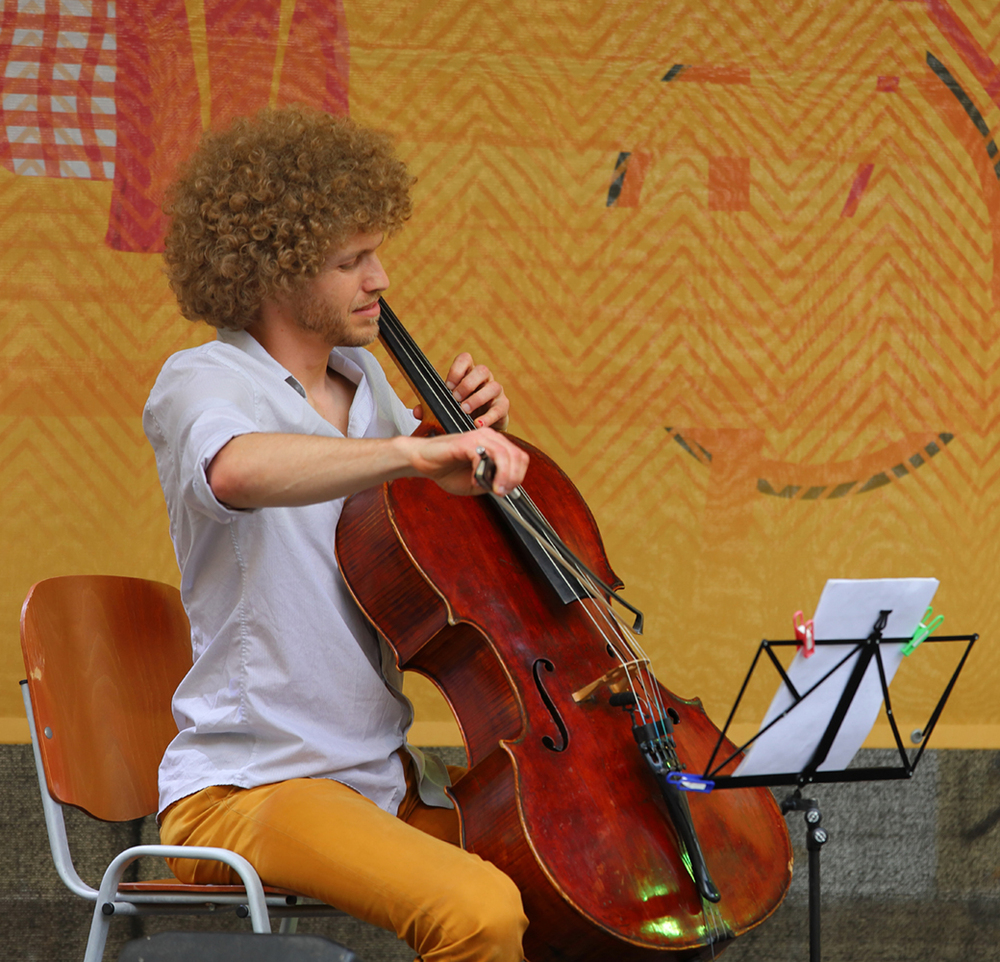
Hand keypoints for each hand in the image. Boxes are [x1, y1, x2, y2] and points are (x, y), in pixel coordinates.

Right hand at [407, 427, 526, 497]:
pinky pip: (483, 456)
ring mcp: (479, 438)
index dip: (518, 476)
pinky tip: (474, 480)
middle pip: (516, 455)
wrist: (424, 461)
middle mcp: (490, 438)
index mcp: (495, 445)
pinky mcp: (466, 442)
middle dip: (513, 478)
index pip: (520, 457)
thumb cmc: (448, 470)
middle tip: (502, 492)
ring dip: (503, 476)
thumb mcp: (477, 483)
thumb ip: (492, 483)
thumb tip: (505, 486)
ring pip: (504, 454)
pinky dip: (482, 472)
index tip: (507, 490)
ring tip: (494, 489)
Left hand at [413, 352, 509, 430]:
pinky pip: (499, 408)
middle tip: (456, 399)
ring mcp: (495, 392)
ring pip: (493, 387)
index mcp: (468, 374)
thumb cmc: (461, 413)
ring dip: (478, 398)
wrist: (480, 429)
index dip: (457, 369)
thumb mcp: (446, 408)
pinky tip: (477, 424)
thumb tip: (417, 411)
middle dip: (468, 384)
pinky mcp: (502, 407)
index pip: (465, 360)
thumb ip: (430, 409)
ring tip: (465, 410)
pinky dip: (488, 417)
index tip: (448, 385)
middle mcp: (484, 380)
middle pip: (482, 370)